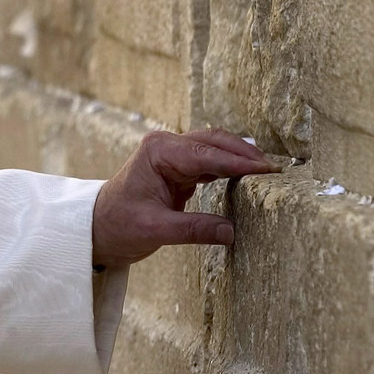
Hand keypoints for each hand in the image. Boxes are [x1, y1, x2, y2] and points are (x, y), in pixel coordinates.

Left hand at [91, 129, 278, 267]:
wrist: (97, 228)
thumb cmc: (118, 225)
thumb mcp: (154, 230)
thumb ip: (193, 229)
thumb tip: (231, 232)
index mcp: (158, 151)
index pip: (206, 154)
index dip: (239, 162)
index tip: (268, 171)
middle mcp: (166, 145)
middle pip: (214, 142)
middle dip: (245, 154)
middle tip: (276, 170)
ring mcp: (172, 154)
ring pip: (215, 148)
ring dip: (240, 158)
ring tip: (270, 172)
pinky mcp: (179, 167)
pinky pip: (211, 162)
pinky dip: (230, 167)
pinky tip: (250, 178)